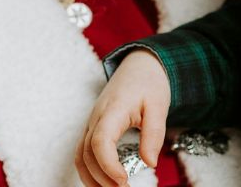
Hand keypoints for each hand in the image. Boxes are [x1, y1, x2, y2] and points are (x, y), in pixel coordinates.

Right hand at [76, 50, 170, 186]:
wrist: (139, 65)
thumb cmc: (149, 83)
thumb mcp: (159, 105)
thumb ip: (154, 133)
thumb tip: (150, 162)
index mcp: (113, 109)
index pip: (100, 141)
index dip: (108, 165)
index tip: (124, 181)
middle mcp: (96, 117)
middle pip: (88, 153)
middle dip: (102, 177)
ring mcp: (92, 122)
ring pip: (80, 155)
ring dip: (92, 177)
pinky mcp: (93, 127)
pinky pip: (83, 152)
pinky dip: (89, 170)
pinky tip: (103, 182)